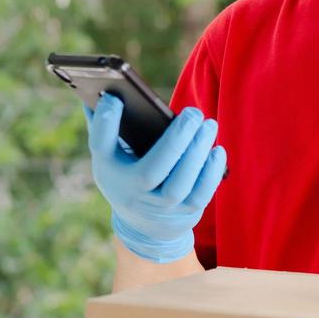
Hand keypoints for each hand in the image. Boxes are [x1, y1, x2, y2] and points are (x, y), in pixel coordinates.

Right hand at [82, 93, 226, 262]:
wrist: (143, 227)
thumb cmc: (126, 176)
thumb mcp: (110, 156)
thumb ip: (106, 126)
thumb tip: (108, 91)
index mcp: (110, 173)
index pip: (102, 147)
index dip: (105, 123)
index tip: (114, 99)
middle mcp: (132, 196)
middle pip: (152, 171)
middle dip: (175, 140)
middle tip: (193, 113)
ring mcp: (160, 210)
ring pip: (180, 185)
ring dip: (197, 153)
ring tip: (209, 125)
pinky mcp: (185, 214)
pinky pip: (201, 195)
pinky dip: (211, 172)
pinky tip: (217, 150)